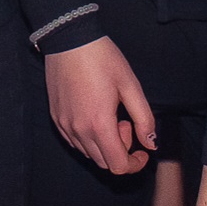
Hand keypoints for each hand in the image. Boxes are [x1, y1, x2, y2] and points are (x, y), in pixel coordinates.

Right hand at [45, 36, 155, 173]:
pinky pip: (74, 142)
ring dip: (104, 144)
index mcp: (99, 124)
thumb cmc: (102, 59)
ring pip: (88, 153)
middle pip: (103, 163)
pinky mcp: (56, 117)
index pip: (118, 166)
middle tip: (125, 122)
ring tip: (109, 115)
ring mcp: (64, 125)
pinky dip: (88, 138)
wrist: (69, 39)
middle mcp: (79, 130)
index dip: (135, 164)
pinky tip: (94, 115)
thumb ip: (144, 119)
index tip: (142, 150)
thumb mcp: (130, 85)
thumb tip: (150, 144)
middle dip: (120, 151)